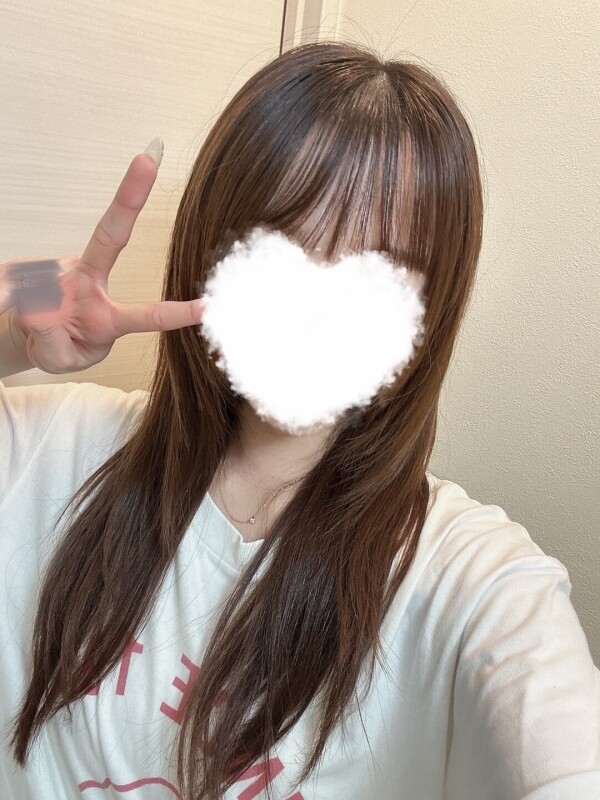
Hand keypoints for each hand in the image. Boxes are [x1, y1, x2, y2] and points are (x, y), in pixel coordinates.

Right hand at [0, 147, 204, 374]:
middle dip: (129, 197)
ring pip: (45, 280)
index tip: (209, 306)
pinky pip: (20, 281)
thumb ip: (53, 342)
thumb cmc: (59, 348)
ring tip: (29, 326)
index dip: (177, 312)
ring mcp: (64, 271)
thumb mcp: (60, 359)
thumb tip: (39, 308)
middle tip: (146, 159)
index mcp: (112, 317)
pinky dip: (9, 296)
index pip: (149, 315)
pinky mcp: (34, 267)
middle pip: (111, 236)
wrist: (29, 338)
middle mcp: (92, 284)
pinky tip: (8, 305)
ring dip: (30, 305)